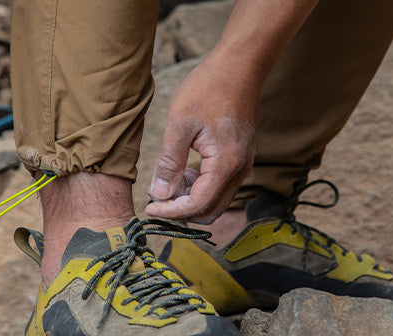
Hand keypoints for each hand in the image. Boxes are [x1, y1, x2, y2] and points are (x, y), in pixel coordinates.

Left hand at [145, 56, 257, 223]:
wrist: (238, 67)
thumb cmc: (208, 89)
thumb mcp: (180, 124)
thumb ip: (170, 163)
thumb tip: (159, 194)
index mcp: (225, 165)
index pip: (197, 205)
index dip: (171, 212)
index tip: (149, 207)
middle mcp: (239, 171)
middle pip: (210, 211)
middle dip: (181, 210)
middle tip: (157, 196)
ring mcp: (243, 165)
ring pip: (216, 201)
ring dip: (191, 199)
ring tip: (169, 179)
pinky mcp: (241, 159)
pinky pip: (221, 186)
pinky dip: (201, 187)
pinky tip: (185, 170)